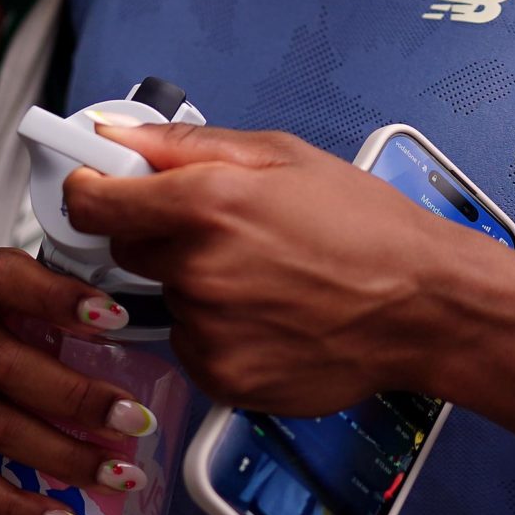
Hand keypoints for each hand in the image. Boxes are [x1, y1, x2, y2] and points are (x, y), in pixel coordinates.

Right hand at [0, 248, 159, 514]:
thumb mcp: (34, 286)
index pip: (12, 282)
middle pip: (10, 367)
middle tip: (136, 420)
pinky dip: (18, 507)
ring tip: (120, 474)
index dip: (60, 300)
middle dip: (79, 400)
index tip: (116, 318)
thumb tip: (157, 324)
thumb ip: (79, 302)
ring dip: (65, 457)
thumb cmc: (5, 313)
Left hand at [64, 125, 481, 413]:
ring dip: (196, 287)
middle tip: (224, 232)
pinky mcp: (222, 379)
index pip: (94, 203)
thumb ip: (187, 144)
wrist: (422, 306)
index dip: (92, 192)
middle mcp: (196, 272)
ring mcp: (207, 332)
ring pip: (168, 301)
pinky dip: (219, 332)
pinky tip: (270, 316)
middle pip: (129, 251)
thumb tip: (116, 135)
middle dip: (160, 236)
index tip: (100, 191)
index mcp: (206, 205)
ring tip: (265, 279)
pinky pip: (193, 346)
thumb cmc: (365, 225)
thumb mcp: (282, 156)